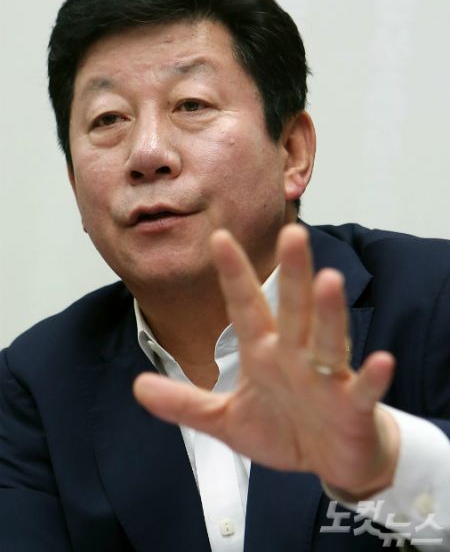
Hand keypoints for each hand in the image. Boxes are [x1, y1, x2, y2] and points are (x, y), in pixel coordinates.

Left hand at [133, 224, 399, 497]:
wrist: (332, 460)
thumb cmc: (284, 430)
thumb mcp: (226, 419)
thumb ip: (185, 403)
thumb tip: (137, 386)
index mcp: (264, 353)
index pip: (246, 307)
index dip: (233, 275)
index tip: (218, 238)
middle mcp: (295, 356)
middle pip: (293, 310)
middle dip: (291, 274)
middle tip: (291, 233)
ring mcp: (326, 379)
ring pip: (327, 339)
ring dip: (329, 312)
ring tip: (328, 280)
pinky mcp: (353, 407)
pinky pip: (362, 390)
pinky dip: (372, 378)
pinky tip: (381, 361)